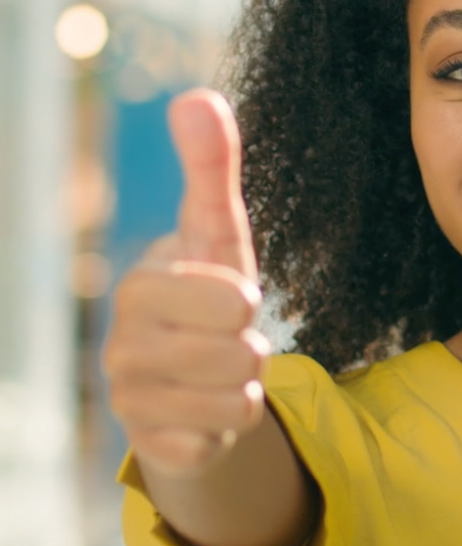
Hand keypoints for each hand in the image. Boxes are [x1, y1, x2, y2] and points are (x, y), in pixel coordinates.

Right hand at [105, 89, 268, 479]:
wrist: (189, 377)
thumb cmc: (207, 295)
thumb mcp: (218, 234)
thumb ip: (210, 170)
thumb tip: (197, 96)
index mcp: (140, 289)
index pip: (229, 301)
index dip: (244, 302)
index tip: (228, 298)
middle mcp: (122, 347)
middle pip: (242, 355)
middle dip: (253, 348)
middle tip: (229, 340)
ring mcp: (131, 403)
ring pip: (238, 403)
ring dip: (246, 388)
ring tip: (220, 373)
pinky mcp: (153, 449)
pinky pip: (220, 444)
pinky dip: (229, 430)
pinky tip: (205, 414)